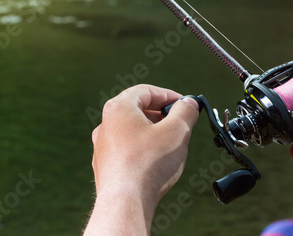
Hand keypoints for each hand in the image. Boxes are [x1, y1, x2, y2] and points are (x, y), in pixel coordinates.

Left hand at [84, 84, 198, 234]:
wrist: (125, 202)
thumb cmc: (148, 164)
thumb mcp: (177, 131)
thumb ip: (185, 112)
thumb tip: (189, 104)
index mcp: (119, 108)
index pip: (146, 91)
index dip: (169, 95)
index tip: (185, 104)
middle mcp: (106, 124)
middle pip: (137, 109)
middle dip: (162, 114)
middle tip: (180, 122)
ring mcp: (103, 146)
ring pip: (131, 131)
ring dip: (152, 132)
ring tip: (170, 143)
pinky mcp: (105, 165)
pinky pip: (127, 150)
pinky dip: (142, 149)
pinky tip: (156, 162)